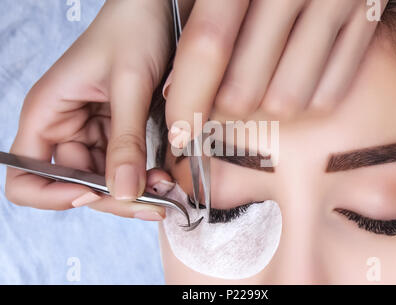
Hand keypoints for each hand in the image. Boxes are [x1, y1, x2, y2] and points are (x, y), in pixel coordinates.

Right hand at [5, 0, 173, 219]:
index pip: (23, 174)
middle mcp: (64, 127)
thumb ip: (126, 141)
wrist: (156, 9)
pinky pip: (125, 165)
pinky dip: (144, 176)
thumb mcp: (129, 86)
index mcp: (48, 112)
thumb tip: (124, 193)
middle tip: (153, 204)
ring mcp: (91, 131)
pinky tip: (166, 177)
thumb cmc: (133, 29)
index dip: (51, 194)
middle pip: (75, 184)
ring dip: (134, 191)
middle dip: (113, 198)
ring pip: (105, 180)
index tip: (92, 193)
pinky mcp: (117, 130)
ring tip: (167, 189)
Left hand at [164, 0, 387, 145]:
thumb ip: (201, 26)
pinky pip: (330, 94)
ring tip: (263, 84)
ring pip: (288, 101)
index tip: (179, 132)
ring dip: (266, 107)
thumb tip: (175, 92)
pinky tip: (296, 80)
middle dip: (225, 107)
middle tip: (223, 99)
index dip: (188, 97)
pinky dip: (307, 100)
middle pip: (245, 89)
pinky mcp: (369, 16)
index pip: (208, 45)